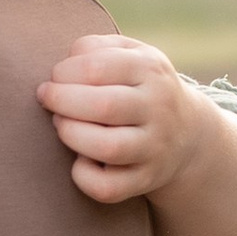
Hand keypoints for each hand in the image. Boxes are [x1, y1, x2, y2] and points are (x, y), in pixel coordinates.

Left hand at [38, 33, 206, 207]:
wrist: (187, 133)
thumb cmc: (140, 87)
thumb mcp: (131, 54)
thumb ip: (96, 48)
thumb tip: (64, 66)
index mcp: (150, 69)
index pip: (97, 66)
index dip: (64, 72)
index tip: (56, 78)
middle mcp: (158, 108)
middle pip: (103, 105)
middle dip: (62, 101)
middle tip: (48, 99)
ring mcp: (154, 147)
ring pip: (108, 147)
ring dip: (71, 135)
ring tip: (61, 125)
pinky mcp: (146, 179)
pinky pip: (109, 188)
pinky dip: (83, 176)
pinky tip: (80, 160)